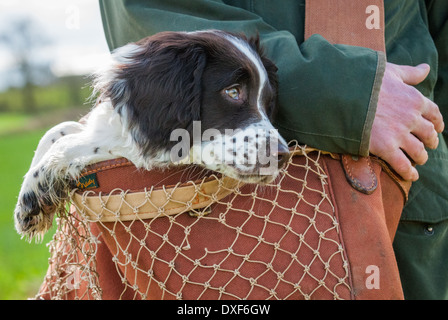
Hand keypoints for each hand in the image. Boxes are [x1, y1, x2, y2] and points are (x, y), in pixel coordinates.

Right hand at [369, 63, 443, 180]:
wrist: (344, 95)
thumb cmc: (366, 81)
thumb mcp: (390, 72)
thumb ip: (410, 73)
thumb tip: (426, 68)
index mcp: (415, 99)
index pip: (433, 113)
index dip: (437, 122)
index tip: (436, 128)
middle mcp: (411, 118)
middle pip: (428, 134)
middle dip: (430, 141)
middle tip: (428, 146)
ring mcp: (399, 134)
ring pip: (418, 151)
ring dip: (421, 157)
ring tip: (419, 160)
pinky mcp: (385, 147)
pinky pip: (402, 164)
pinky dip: (409, 172)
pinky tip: (411, 176)